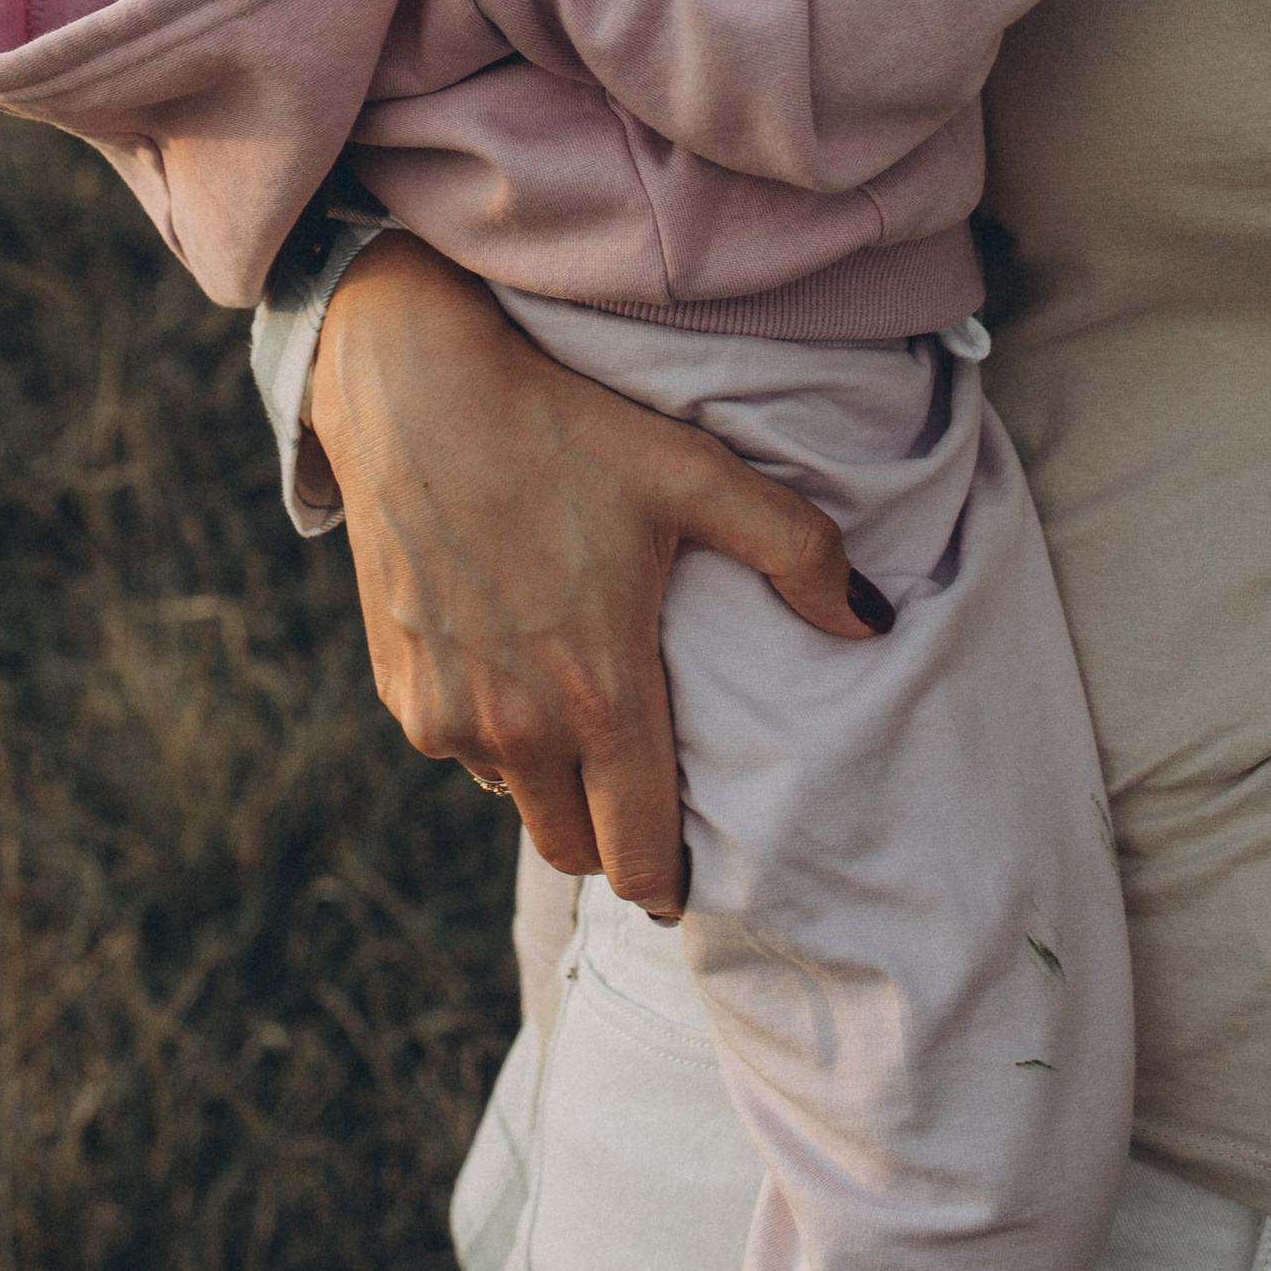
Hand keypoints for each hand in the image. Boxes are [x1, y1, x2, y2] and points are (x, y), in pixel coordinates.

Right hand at [309, 236, 888, 922]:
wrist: (415, 390)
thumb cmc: (565, 429)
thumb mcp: (695, 473)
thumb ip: (798, 551)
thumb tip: (873, 622)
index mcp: (600, 698)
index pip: (640, 858)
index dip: (671, 880)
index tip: (690, 870)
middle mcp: (517, 730)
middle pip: (574, 850)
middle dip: (611, 838)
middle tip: (640, 788)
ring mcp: (447, 715)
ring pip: (513, 796)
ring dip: (547, 776)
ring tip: (576, 706)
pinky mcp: (398, 689)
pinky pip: (456, 746)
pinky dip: (487, 730)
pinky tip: (510, 658)